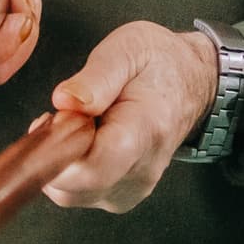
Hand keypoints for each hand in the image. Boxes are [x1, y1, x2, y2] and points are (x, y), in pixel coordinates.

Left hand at [44, 22, 220, 213]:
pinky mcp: (122, 196)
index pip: (93, 169)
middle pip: (72, 188)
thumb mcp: (129, 47)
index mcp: (145, 130)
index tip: (54, 118)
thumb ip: (95, 77)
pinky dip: (69, 170)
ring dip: (58, 161)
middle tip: (66, 114)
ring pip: (68, 194)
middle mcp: (142, 170)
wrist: (191, 83)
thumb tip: (64, 102)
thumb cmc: (160, 64)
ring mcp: (133, 188)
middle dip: (52, 152)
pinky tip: (84, 141)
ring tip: (78, 124)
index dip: (58, 150)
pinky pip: (77, 194)